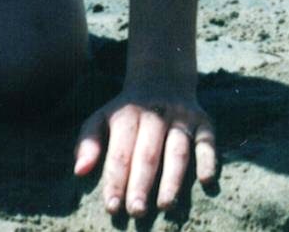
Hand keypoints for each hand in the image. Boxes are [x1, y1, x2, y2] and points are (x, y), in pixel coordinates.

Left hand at [74, 84, 216, 218]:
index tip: (112, 206)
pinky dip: (209, 159)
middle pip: (148, 153)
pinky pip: (208, 141)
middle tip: (136, 211)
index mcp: (128, 115)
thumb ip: (88, 142)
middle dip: (141, 183)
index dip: (116, 179)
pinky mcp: (203, 121)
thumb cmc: (127, 111)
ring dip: (172, 178)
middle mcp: (156, 115)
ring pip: (178, 150)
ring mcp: (182, 117)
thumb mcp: (101, 117)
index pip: (120, 152)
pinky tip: (207, 180)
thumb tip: (80, 171)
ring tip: (165, 205)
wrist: (163, 77)